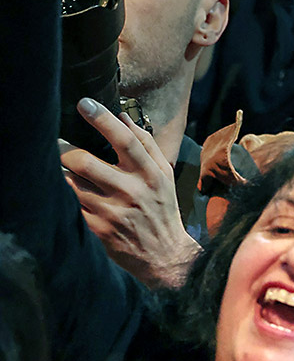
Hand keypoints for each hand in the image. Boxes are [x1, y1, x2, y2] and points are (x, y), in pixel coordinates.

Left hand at [59, 97, 199, 288]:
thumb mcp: (165, 178)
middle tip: (60, 145)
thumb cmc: (163, 212)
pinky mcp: (98, 229)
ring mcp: (113, 212)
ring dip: (65, 174)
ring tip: (70, 172)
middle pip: (84, 160)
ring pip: (71, 182)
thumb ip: (147, 146)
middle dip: (65, 150)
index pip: (126, 140)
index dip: (103, 119)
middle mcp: (132, 192)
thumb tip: (124, 116)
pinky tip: (73, 195)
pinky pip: (70, 204)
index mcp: (151, 175)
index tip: (84, 103)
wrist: (166, 258)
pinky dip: (66, 196)